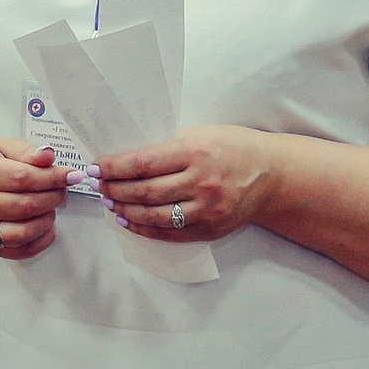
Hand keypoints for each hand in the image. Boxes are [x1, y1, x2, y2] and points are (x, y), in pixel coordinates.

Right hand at [0, 138, 68, 258]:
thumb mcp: (1, 146)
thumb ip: (26, 150)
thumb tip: (48, 157)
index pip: (21, 177)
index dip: (51, 177)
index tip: (71, 174)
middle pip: (24, 205)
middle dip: (52, 197)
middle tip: (62, 189)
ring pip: (23, 231)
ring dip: (47, 219)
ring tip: (51, 205)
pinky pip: (19, 251)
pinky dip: (41, 241)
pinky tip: (47, 227)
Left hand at [98, 124, 275, 242]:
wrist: (272, 175)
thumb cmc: (234, 148)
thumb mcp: (203, 134)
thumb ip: (169, 145)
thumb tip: (127, 156)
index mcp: (196, 152)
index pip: (143, 163)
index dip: (114, 167)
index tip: (96, 167)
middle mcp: (201, 182)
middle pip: (145, 191)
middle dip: (115, 189)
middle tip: (99, 186)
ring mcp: (206, 210)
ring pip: (154, 215)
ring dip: (125, 210)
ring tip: (110, 203)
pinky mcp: (210, 229)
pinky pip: (169, 234)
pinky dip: (144, 228)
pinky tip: (128, 221)